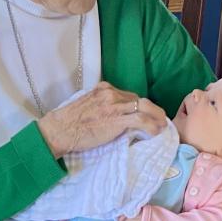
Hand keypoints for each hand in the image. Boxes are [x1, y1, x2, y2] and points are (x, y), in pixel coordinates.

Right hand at [37, 81, 166, 157]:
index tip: (144, 114)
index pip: (128, 95)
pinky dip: (152, 126)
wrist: (59, 130)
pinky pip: (141, 120)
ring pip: (144, 107)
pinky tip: (156, 132)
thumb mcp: (86, 106)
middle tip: (158, 120)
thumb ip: (101, 106)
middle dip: (151, 110)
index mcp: (103, 88)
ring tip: (162, 126)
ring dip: (156, 117)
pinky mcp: (116, 119)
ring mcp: (114, 105)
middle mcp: (110, 93)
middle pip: (139, 99)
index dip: (139, 106)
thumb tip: (113, 117)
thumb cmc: (68, 123)